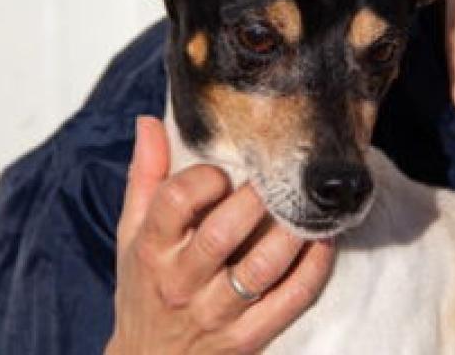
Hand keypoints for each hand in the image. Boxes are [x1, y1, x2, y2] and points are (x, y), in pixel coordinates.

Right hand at [106, 116, 335, 353]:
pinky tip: (323, 242)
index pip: (174, 202)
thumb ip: (145, 177)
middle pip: (222, 232)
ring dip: (293, 232)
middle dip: (257, 198)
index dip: (203, 178)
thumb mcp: (131, 234)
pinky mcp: (248, 339)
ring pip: (261, 267)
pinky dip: (314, 269)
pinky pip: (290, 300)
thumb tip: (150, 122)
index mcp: (151, 249)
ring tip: (310, 206)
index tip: (221, 172)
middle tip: (279, 178)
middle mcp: (180, 282)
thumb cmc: (143, 287)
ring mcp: (215, 314)